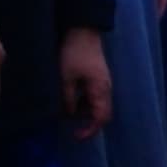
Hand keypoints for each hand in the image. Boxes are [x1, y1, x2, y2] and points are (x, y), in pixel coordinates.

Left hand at [59, 25, 111, 139]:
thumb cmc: (73, 53)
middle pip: (99, 113)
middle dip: (83, 120)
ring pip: (94, 104)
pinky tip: (67, 93)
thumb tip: (67, 115)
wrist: (82, 30)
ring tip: (61, 103)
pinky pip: (91, 95)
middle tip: (63, 117)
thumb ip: (67, 98)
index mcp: (100, 90)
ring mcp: (102, 82)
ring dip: (79, 109)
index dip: (90, 130)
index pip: (101, 118)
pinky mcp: (97, 77)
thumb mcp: (65, 77)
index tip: (75, 136)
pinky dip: (80, 99)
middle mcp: (105, 88)